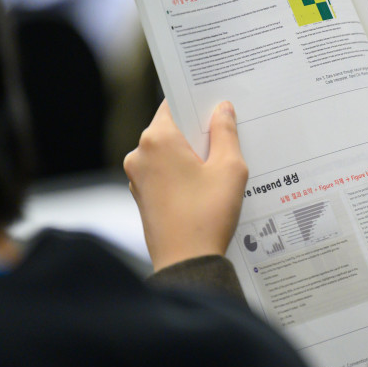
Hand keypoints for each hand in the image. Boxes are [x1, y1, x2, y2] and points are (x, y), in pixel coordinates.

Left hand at [123, 100, 247, 270]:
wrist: (187, 263)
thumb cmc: (207, 215)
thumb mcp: (229, 168)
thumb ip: (226, 132)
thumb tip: (222, 109)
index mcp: (157, 139)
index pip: (174, 104)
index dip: (197, 103)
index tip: (216, 105)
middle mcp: (140, 154)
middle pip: (172, 129)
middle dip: (198, 132)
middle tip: (227, 137)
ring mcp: (137, 178)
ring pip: (168, 153)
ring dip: (191, 156)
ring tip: (220, 168)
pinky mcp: (142, 197)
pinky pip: (164, 174)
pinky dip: (182, 174)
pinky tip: (205, 187)